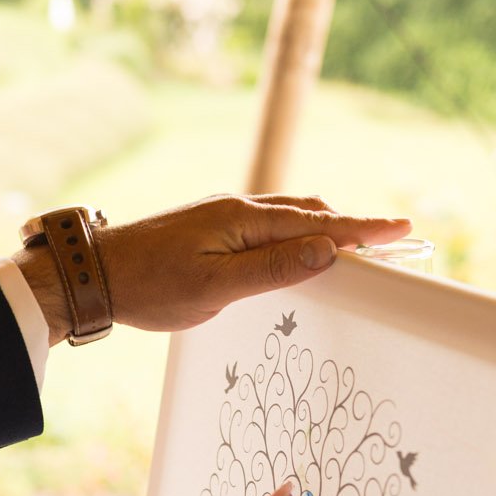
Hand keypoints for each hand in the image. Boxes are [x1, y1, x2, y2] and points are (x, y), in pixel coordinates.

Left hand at [14, 194, 410, 337]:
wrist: (93, 273)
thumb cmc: (150, 286)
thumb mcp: (215, 288)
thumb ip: (273, 270)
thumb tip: (328, 251)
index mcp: (243, 219)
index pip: (318, 224)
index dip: (363, 229)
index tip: (402, 230)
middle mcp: (236, 208)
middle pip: (309, 212)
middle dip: (352, 225)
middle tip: (392, 240)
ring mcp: (221, 215)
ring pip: (287, 216)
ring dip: (324, 227)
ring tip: (357, 243)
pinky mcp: (209, 227)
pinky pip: (267, 224)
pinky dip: (296, 232)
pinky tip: (299, 247)